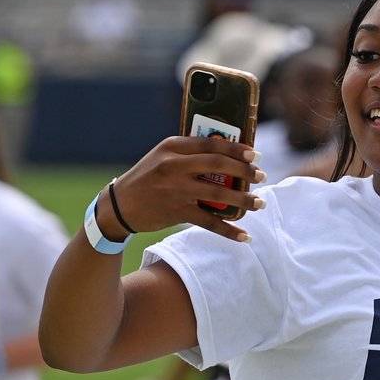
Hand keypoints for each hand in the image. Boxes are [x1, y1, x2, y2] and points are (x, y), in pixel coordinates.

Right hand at [100, 136, 265, 242]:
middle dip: (245, 171)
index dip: (236, 149)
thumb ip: (189, 153)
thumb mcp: (162, 156)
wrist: (118, 206)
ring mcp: (176, 189)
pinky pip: (209, 222)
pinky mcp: (176, 212)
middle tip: (261, 176)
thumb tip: (228, 154)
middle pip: (218, 165)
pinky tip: (244, 235)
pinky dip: (229, 230)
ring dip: (244, 200)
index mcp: (172, 146)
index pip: (211, 144)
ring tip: (259, 203)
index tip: (255, 154)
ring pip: (218, 194)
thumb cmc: (147, 177)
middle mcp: (174, 165)